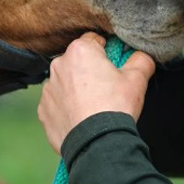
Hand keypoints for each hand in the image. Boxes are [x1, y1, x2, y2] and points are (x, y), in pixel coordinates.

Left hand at [37, 32, 156, 153]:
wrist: (96, 143)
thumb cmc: (115, 107)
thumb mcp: (136, 79)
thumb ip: (141, 59)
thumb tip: (141, 54)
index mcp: (79, 51)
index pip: (94, 40)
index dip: (107, 52)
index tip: (114, 66)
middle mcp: (58, 66)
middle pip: (78, 62)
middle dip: (90, 71)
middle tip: (106, 89)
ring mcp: (48, 89)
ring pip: (66, 83)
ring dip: (76, 89)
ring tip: (93, 107)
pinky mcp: (43, 110)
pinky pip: (57, 103)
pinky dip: (67, 108)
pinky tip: (81, 118)